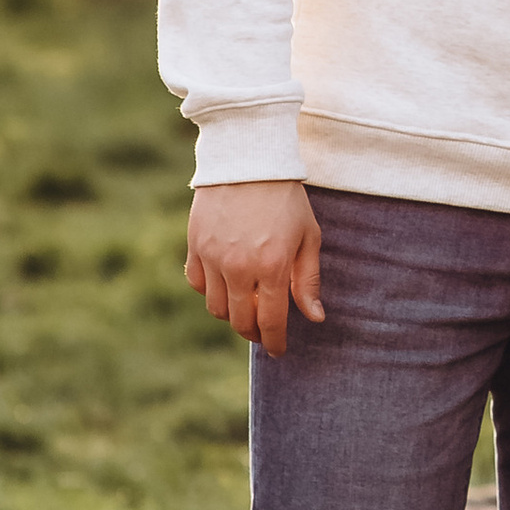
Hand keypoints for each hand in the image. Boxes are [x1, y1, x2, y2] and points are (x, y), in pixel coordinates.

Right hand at [185, 180, 323, 355]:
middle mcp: (238, 267)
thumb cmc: (285, 198)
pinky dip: (209, 291)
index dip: (275, 342)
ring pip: (215, 307)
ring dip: (231, 314)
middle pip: (240, 321)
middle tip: (263, 331)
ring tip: (245, 306)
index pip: (270, 321)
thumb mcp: (309, 236)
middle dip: (254, 332)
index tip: (279, 350)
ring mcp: (212, 257)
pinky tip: (224, 284)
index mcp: (272, 266)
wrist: (248, 159)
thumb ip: (308, 280)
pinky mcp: (195, 245)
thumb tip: (315, 317)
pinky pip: (196, 283)